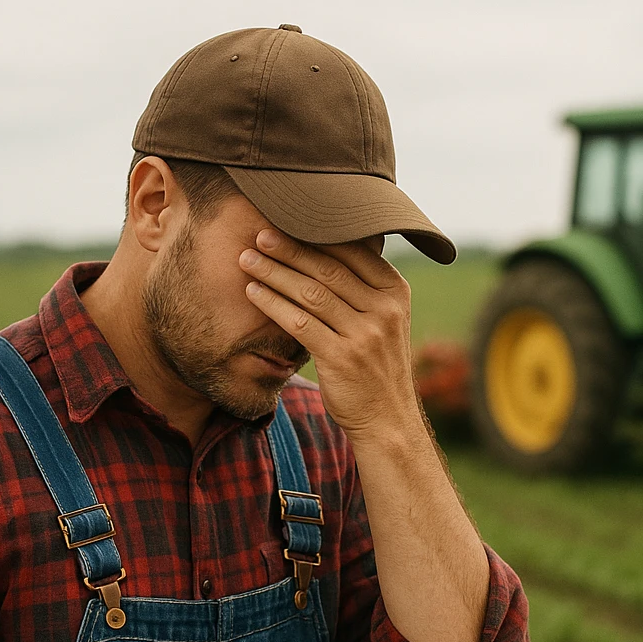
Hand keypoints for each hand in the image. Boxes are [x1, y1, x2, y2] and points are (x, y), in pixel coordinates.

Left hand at [239, 228, 423, 444]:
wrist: (389, 421)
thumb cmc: (377, 369)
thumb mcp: (385, 323)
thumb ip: (364, 290)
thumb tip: (326, 251)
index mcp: (395, 293)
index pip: (352, 252)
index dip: (315, 235)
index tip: (285, 221)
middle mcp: (384, 310)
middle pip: (328, 269)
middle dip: (289, 249)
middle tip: (258, 234)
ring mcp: (365, 334)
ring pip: (311, 293)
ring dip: (274, 273)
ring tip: (247, 259)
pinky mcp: (343, 357)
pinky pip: (300, 322)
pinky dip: (272, 304)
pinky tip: (253, 292)